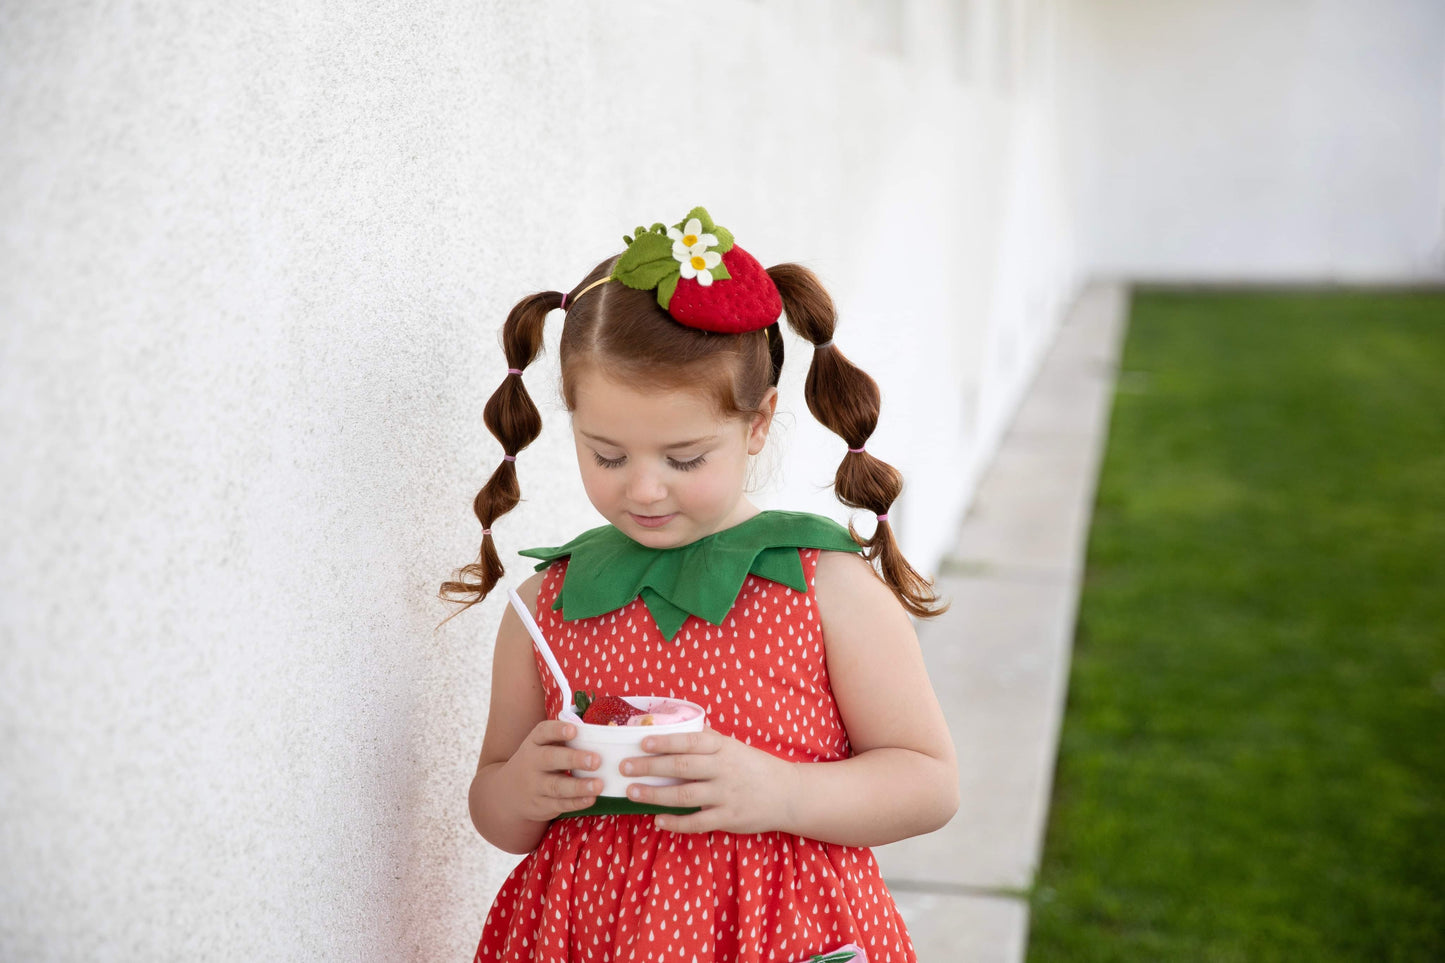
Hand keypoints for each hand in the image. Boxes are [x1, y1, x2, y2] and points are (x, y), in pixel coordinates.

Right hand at [501, 719, 603, 821]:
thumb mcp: (543, 746)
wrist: (508, 793)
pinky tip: (591, 799)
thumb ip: (566, 739)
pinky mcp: (540, 805)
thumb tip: (605, 730)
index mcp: (534, 742)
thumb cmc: (539, 762)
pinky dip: (576, 802)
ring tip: (598, 784)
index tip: (573, 730)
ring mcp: (535, 785)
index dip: (557, 730)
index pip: (543, 732)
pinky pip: (559, 804)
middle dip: (573, 759)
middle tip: (596, 760)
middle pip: (550, 759)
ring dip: (579, 786)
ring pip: (556, 786)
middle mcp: (532, 762)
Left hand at [620, 727, 793, 834]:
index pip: (690, 741)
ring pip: (684, 795)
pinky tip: (658, 820)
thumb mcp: (736, 747)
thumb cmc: (757, 767)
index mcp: (724, 748)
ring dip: (654, 795)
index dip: (665, 741)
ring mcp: (726, 795)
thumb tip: (683, 725)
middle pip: (681, 767)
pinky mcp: (729, 818)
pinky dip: (676, 822)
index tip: (641, 742)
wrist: (789, 794)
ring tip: (632, 792)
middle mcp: (724, 769)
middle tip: (624, 767)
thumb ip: (710, 739)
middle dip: (649, 767)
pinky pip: (697, 822)